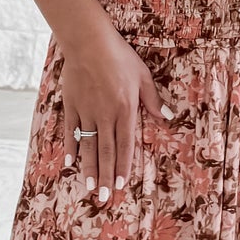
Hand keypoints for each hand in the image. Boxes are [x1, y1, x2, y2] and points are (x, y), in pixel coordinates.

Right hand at [60, 25, 175, 206]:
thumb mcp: (144, 77)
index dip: (124, 167)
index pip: (125, 145)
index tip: (122, 185)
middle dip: (106, 176)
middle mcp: (105, 116)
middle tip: (104, 197)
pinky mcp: (71, 105)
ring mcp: (86, 112)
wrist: (89, 41)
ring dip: (89, 169)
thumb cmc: (120, 57)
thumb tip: (169, 119)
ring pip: (88, 146)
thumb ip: (154, 101)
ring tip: (90, 188)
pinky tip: (69, 163)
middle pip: (106, 152)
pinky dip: (70, 148)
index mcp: (125, 110)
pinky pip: (70, 131)